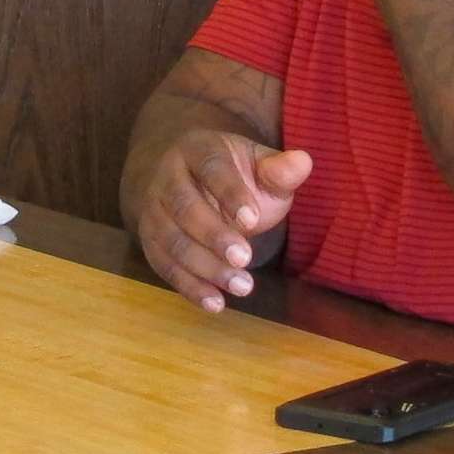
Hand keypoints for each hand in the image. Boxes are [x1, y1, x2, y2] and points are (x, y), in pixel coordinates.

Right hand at [128, 132, 311, 312]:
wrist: (190, 183)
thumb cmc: (236, 177)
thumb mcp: (259, 167)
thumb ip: (280, 171)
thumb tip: (303, 162)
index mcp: (198, 149)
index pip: (211, 168)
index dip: (229, 194)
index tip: (252, 220)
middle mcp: (168, 176)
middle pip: (184, 206)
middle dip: (214, 234)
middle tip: (245, 258)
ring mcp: (154, 209)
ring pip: (172, 239)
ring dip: (205, 267)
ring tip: (242, 286)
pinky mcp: (150, 240)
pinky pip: (164, 265)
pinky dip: (189, 287)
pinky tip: (217, 303)